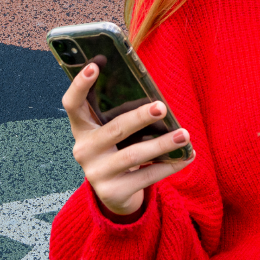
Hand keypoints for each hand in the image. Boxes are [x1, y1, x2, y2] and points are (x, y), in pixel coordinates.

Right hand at [62, 62, 194, 217]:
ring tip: (184, 134)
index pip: (72, 104)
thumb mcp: (114, 131)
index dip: (80, 84)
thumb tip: (156, 98)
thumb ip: (124, 114)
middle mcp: (84, 150)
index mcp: (82, 128)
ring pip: (133, 156)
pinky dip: (169, 165)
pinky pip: (146, 177)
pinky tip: (186, 156)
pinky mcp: (113, 193)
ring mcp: (96, 174)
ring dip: (162, 144)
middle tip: (161, 106)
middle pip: (114, 129)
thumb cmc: (119, 149)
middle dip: (139, 117)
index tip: (94, 65)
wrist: (115, 193)